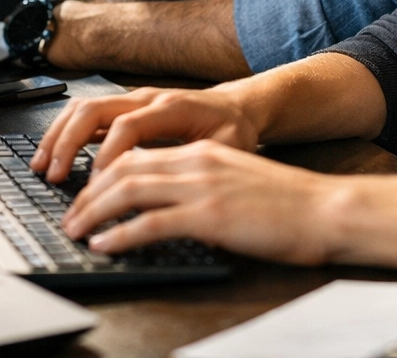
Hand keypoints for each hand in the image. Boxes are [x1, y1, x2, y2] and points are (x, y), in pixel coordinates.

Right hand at [29, 87, 259, 183]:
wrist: (238, 106)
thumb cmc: (233, 130)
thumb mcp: (228, 149)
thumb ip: (199, 166)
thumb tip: (169, 193)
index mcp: (172, 107)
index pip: (128, 125)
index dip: (107, 155)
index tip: (94, 184)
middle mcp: (146, 99)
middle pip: (93, 109)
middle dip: (67, 142)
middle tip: (52, 175)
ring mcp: (132, 100)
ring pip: (83, 107)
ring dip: (58, 135)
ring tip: (40, 165)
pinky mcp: (124, 109)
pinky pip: (85, 112)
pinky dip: (64, 131)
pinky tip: (52, 155)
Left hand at [60, 139, 340, 264]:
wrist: (326, 209)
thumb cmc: (289, 204)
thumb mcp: (237, 181)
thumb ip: (203, 183)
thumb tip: (169, 205)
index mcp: (202, 151)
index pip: (137, 155)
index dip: (103, 175)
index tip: (86, 197)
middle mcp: (196, 161)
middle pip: (123, 169)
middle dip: (88, 194)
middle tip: (70, 217)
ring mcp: (202, 186)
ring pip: (129, 190)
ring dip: (94, 212)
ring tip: (76, 231)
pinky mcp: (210, 214)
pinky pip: (151, 222)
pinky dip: (121, 234)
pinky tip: (105, 246)